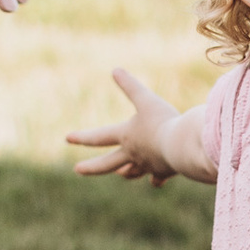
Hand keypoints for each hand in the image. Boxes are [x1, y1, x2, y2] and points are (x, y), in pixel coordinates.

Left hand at [67, 64, 187, 181]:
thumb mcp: (146, 99)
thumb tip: (115, 70)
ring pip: (131, 172)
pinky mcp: (163, 171)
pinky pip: (157, 178)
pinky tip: (156, 180)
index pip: (99, 137)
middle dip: (92, 167)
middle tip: (77, 169)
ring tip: (121, 172)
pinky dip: (155, 178)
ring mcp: (147, 165)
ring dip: (125, 171)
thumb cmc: (163, 121)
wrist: (182, 146)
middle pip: (107, 164)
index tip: (67, 138)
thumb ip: (130, 85)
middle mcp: (133, 154)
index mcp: (126, 136)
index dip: (82, 136)